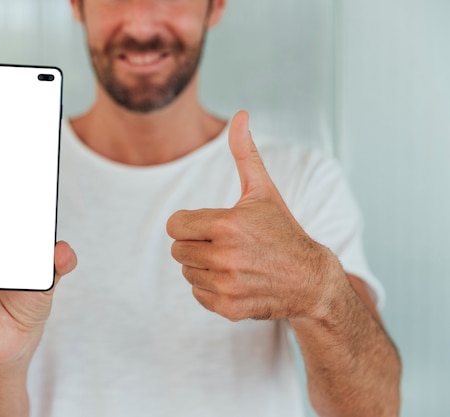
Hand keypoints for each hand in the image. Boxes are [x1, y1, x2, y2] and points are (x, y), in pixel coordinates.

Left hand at [166, 111, 342, 321]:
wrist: (310, 279)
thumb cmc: (282, 230)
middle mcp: (225, 256)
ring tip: (232, 261)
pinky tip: (234, 279)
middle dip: (195, 243)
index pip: (174, 225)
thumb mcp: (263, 191)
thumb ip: (244, 153)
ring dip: (202, 265)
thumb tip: (241, 114)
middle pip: (178, 250)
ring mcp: (226, 285)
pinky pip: (197, 293)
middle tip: (223, 243)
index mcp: (227, 225)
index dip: (189, 223)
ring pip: (186, 271)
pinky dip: (210, 287)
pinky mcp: (228, 307)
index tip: (210, 225)